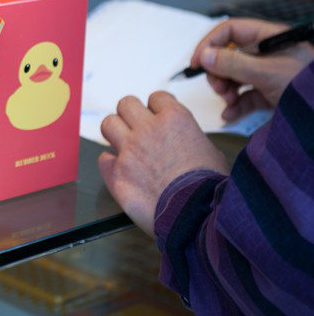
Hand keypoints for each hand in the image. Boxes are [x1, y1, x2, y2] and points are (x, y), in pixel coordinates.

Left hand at [98, 91, 228, 235]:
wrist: (197, 218)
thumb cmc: (211, 190)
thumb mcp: (213, 154)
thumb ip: (192, 140)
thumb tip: (186, 143)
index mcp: (175, 119)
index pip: (156, 98)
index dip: (157, 108)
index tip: (158, 117)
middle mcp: (148, 129)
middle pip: (126, 104)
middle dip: (131, 115)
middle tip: (136, 128)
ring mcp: (129, 150)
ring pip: (108, 124)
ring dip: (115, 133)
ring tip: (124, 145)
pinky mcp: (116, 173)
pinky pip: (103, 158)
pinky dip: (111, 164)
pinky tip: (121, 171)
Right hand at [190, 18, 313, 121]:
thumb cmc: (307, 87)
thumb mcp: (267, 72)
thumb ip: (233, 63)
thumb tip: (204, 55)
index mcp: (269, 38)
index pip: (231, 30)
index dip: (211, 43)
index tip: (198, 61)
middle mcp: (267, 53)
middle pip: (229, 55)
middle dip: (218, 73)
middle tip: (218, 87)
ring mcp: (268, 74)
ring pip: (234, 76)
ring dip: (226, 90)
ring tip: (229, 101)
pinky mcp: (270, 93)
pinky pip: (244, 96)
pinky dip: (235, 105)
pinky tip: (229, 114)